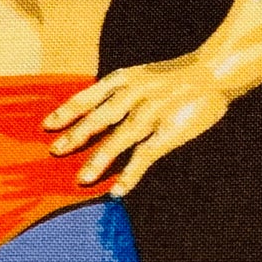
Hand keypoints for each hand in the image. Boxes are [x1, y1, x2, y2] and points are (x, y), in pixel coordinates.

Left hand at [43, 57, 230, 196]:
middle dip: (76, 136)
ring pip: (119, 139)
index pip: (88, 95)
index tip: (47, 125)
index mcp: (125, 78)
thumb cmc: (175, 76)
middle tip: (55, 151)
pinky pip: (145, 155)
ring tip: (82, 179)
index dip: (67, 111)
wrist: (215, 71)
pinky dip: (130, 174)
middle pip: (99, 117)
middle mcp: (135, 94)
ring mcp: (152, 112)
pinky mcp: (169, 130)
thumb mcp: (142, 75)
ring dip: (99, 160)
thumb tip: (91, 115)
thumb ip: (119, 93)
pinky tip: (118, 189)